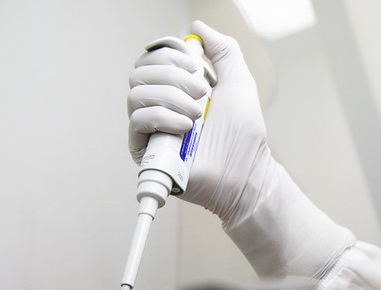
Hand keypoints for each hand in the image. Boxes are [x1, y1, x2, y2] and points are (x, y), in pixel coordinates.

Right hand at [128, 21, 284, 229]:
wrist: (245, 172)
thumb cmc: (244, 135)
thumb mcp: (239, 81)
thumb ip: (223, 50)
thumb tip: (198, 26)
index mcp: (177, 88)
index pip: (153, 57)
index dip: (171, 53)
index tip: (196, 66)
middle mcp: (160, 105)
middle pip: (141, 70)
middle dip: (173, 75)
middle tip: (202, 92)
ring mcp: (151, 128)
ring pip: (136, 92)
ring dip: (172, 97)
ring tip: (198, 114)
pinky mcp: (145, 150)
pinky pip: (137, 119)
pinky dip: (163, 117)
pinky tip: (187, 127)